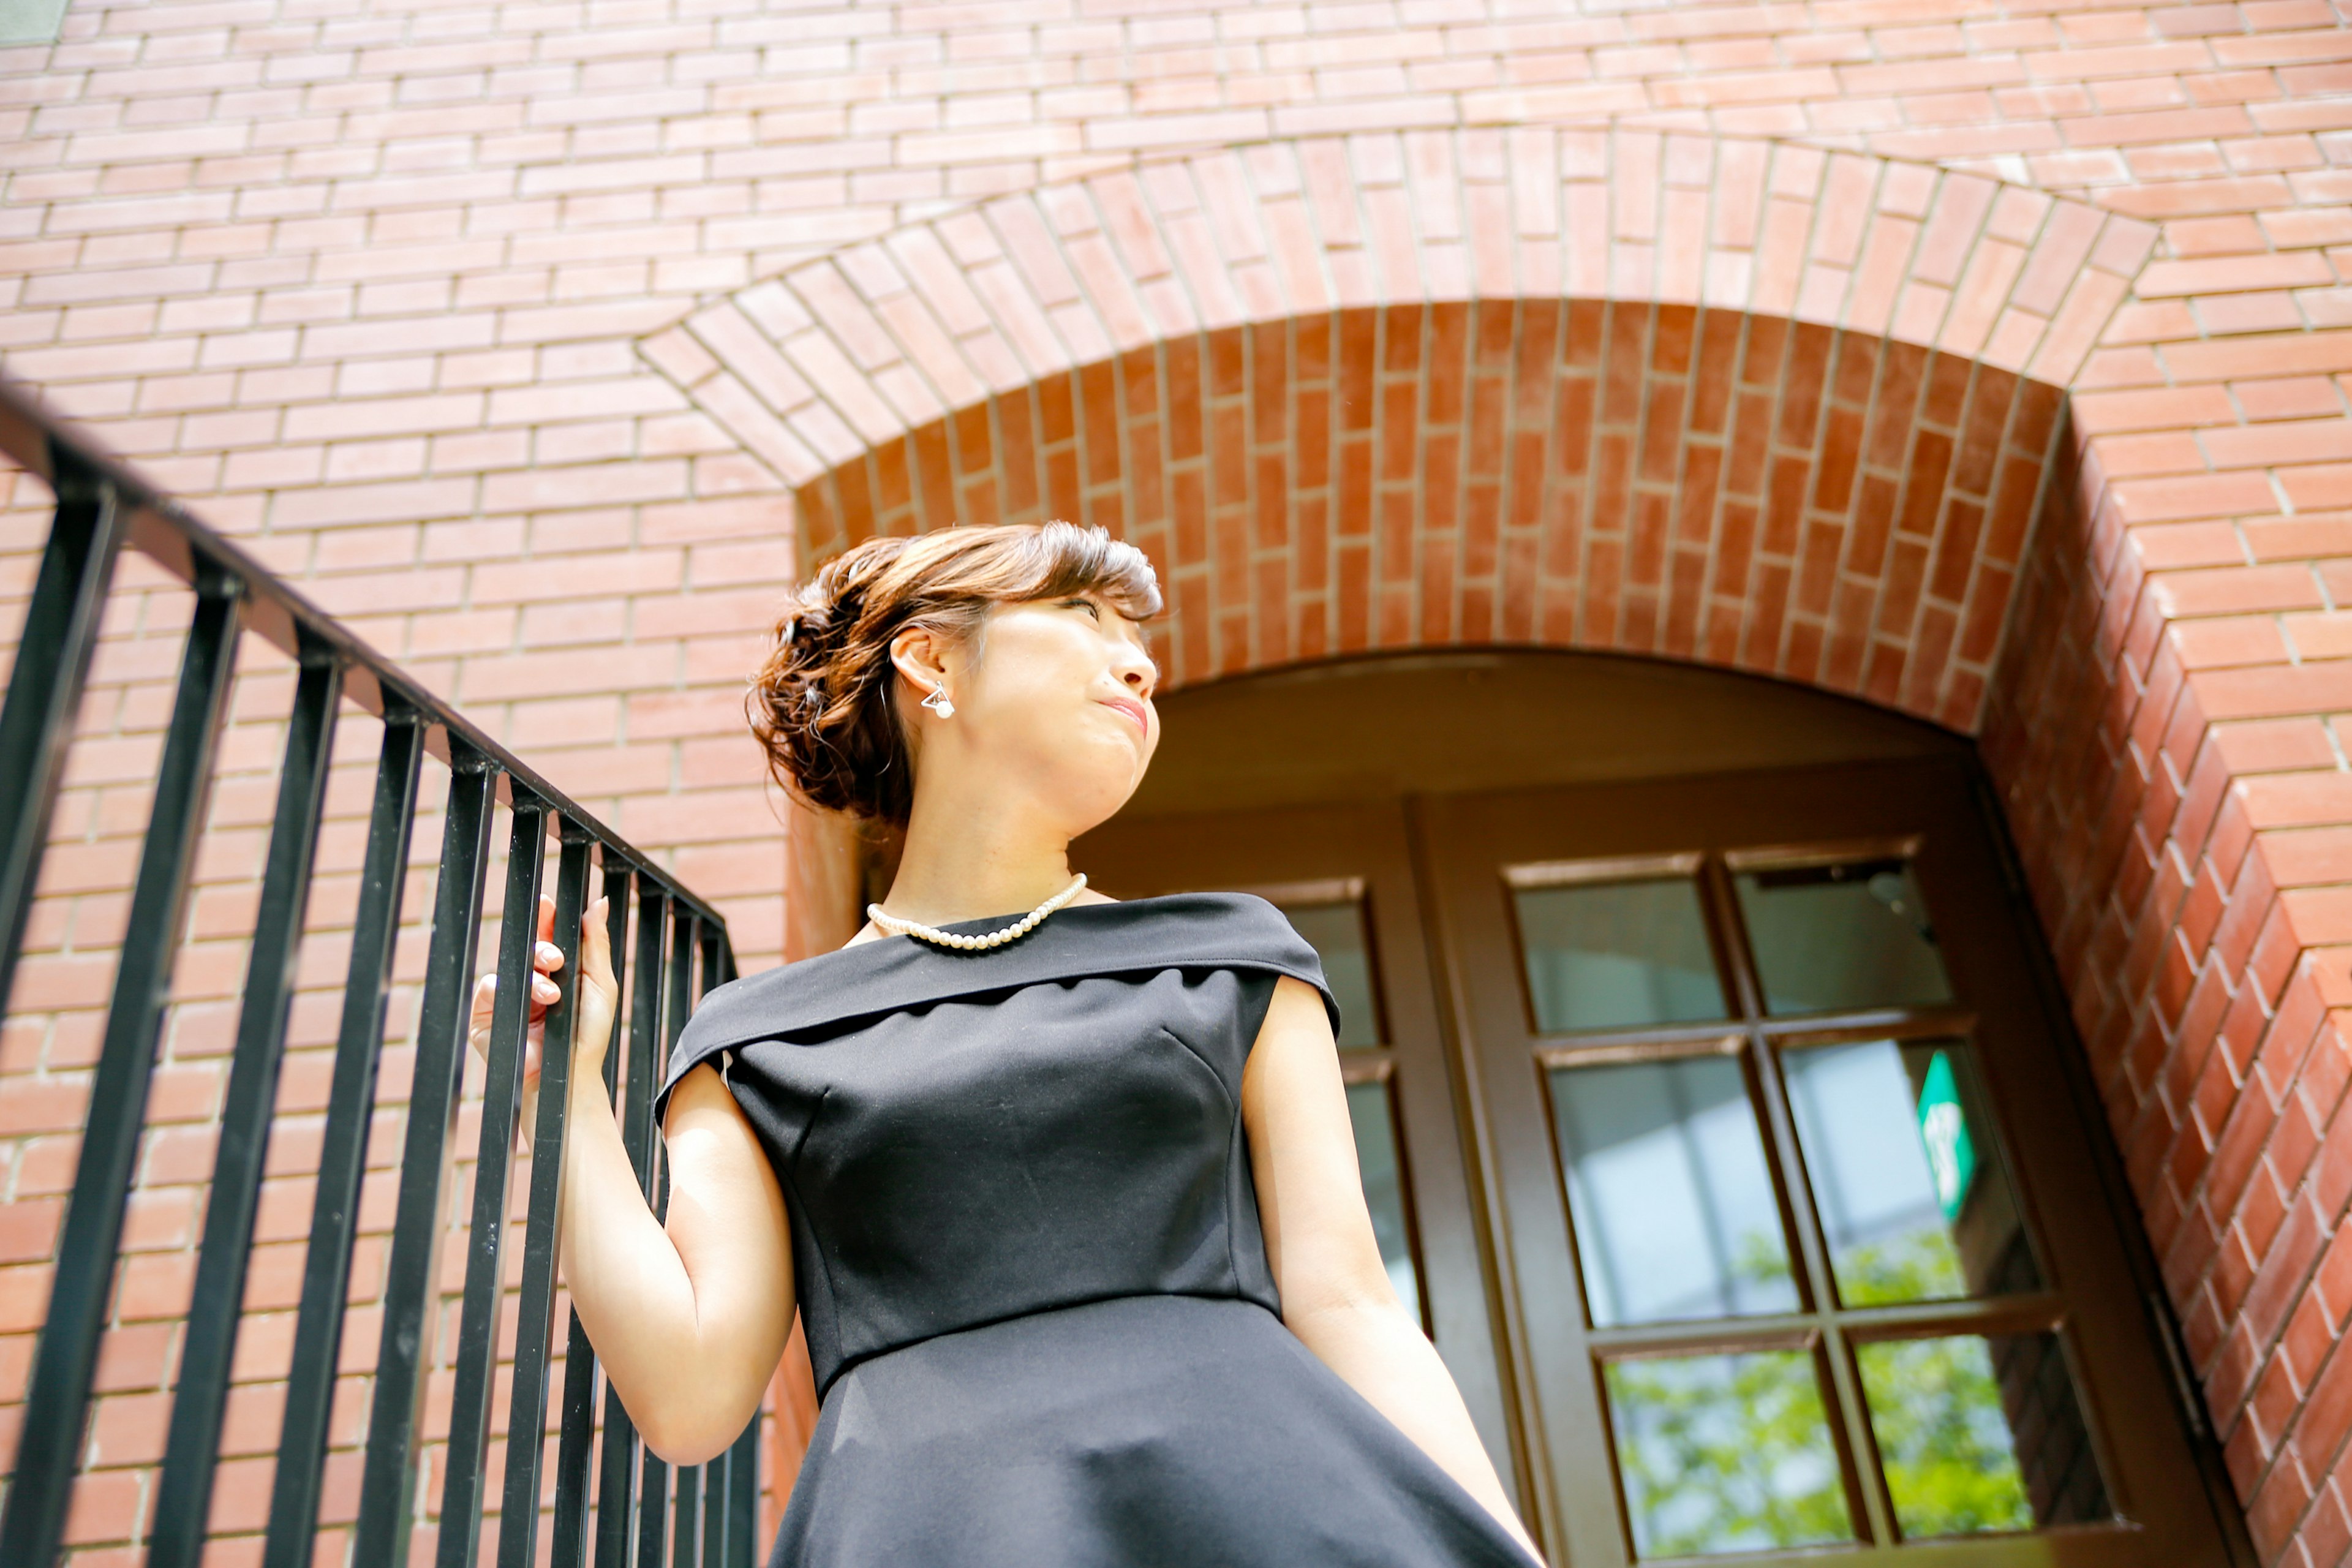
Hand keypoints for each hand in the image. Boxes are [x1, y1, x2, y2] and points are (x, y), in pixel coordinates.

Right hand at [468, 894, 619, 1102]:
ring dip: (533, 978)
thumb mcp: (601, 984)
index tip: (548, 903)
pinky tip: (529, 1004)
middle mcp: (530, 979)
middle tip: (556, 959)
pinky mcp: (487, 1014)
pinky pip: (488, 987)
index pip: (548, 934)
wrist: (571, 1073)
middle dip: (542, 947)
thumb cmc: (588, 1033)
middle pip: (526, 946)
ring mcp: (509, 996)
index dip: (545, 917)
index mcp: (557, 970)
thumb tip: (598, 903)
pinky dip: (506, 990)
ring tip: (553, 997)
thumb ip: (595, 943)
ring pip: (510, 967)